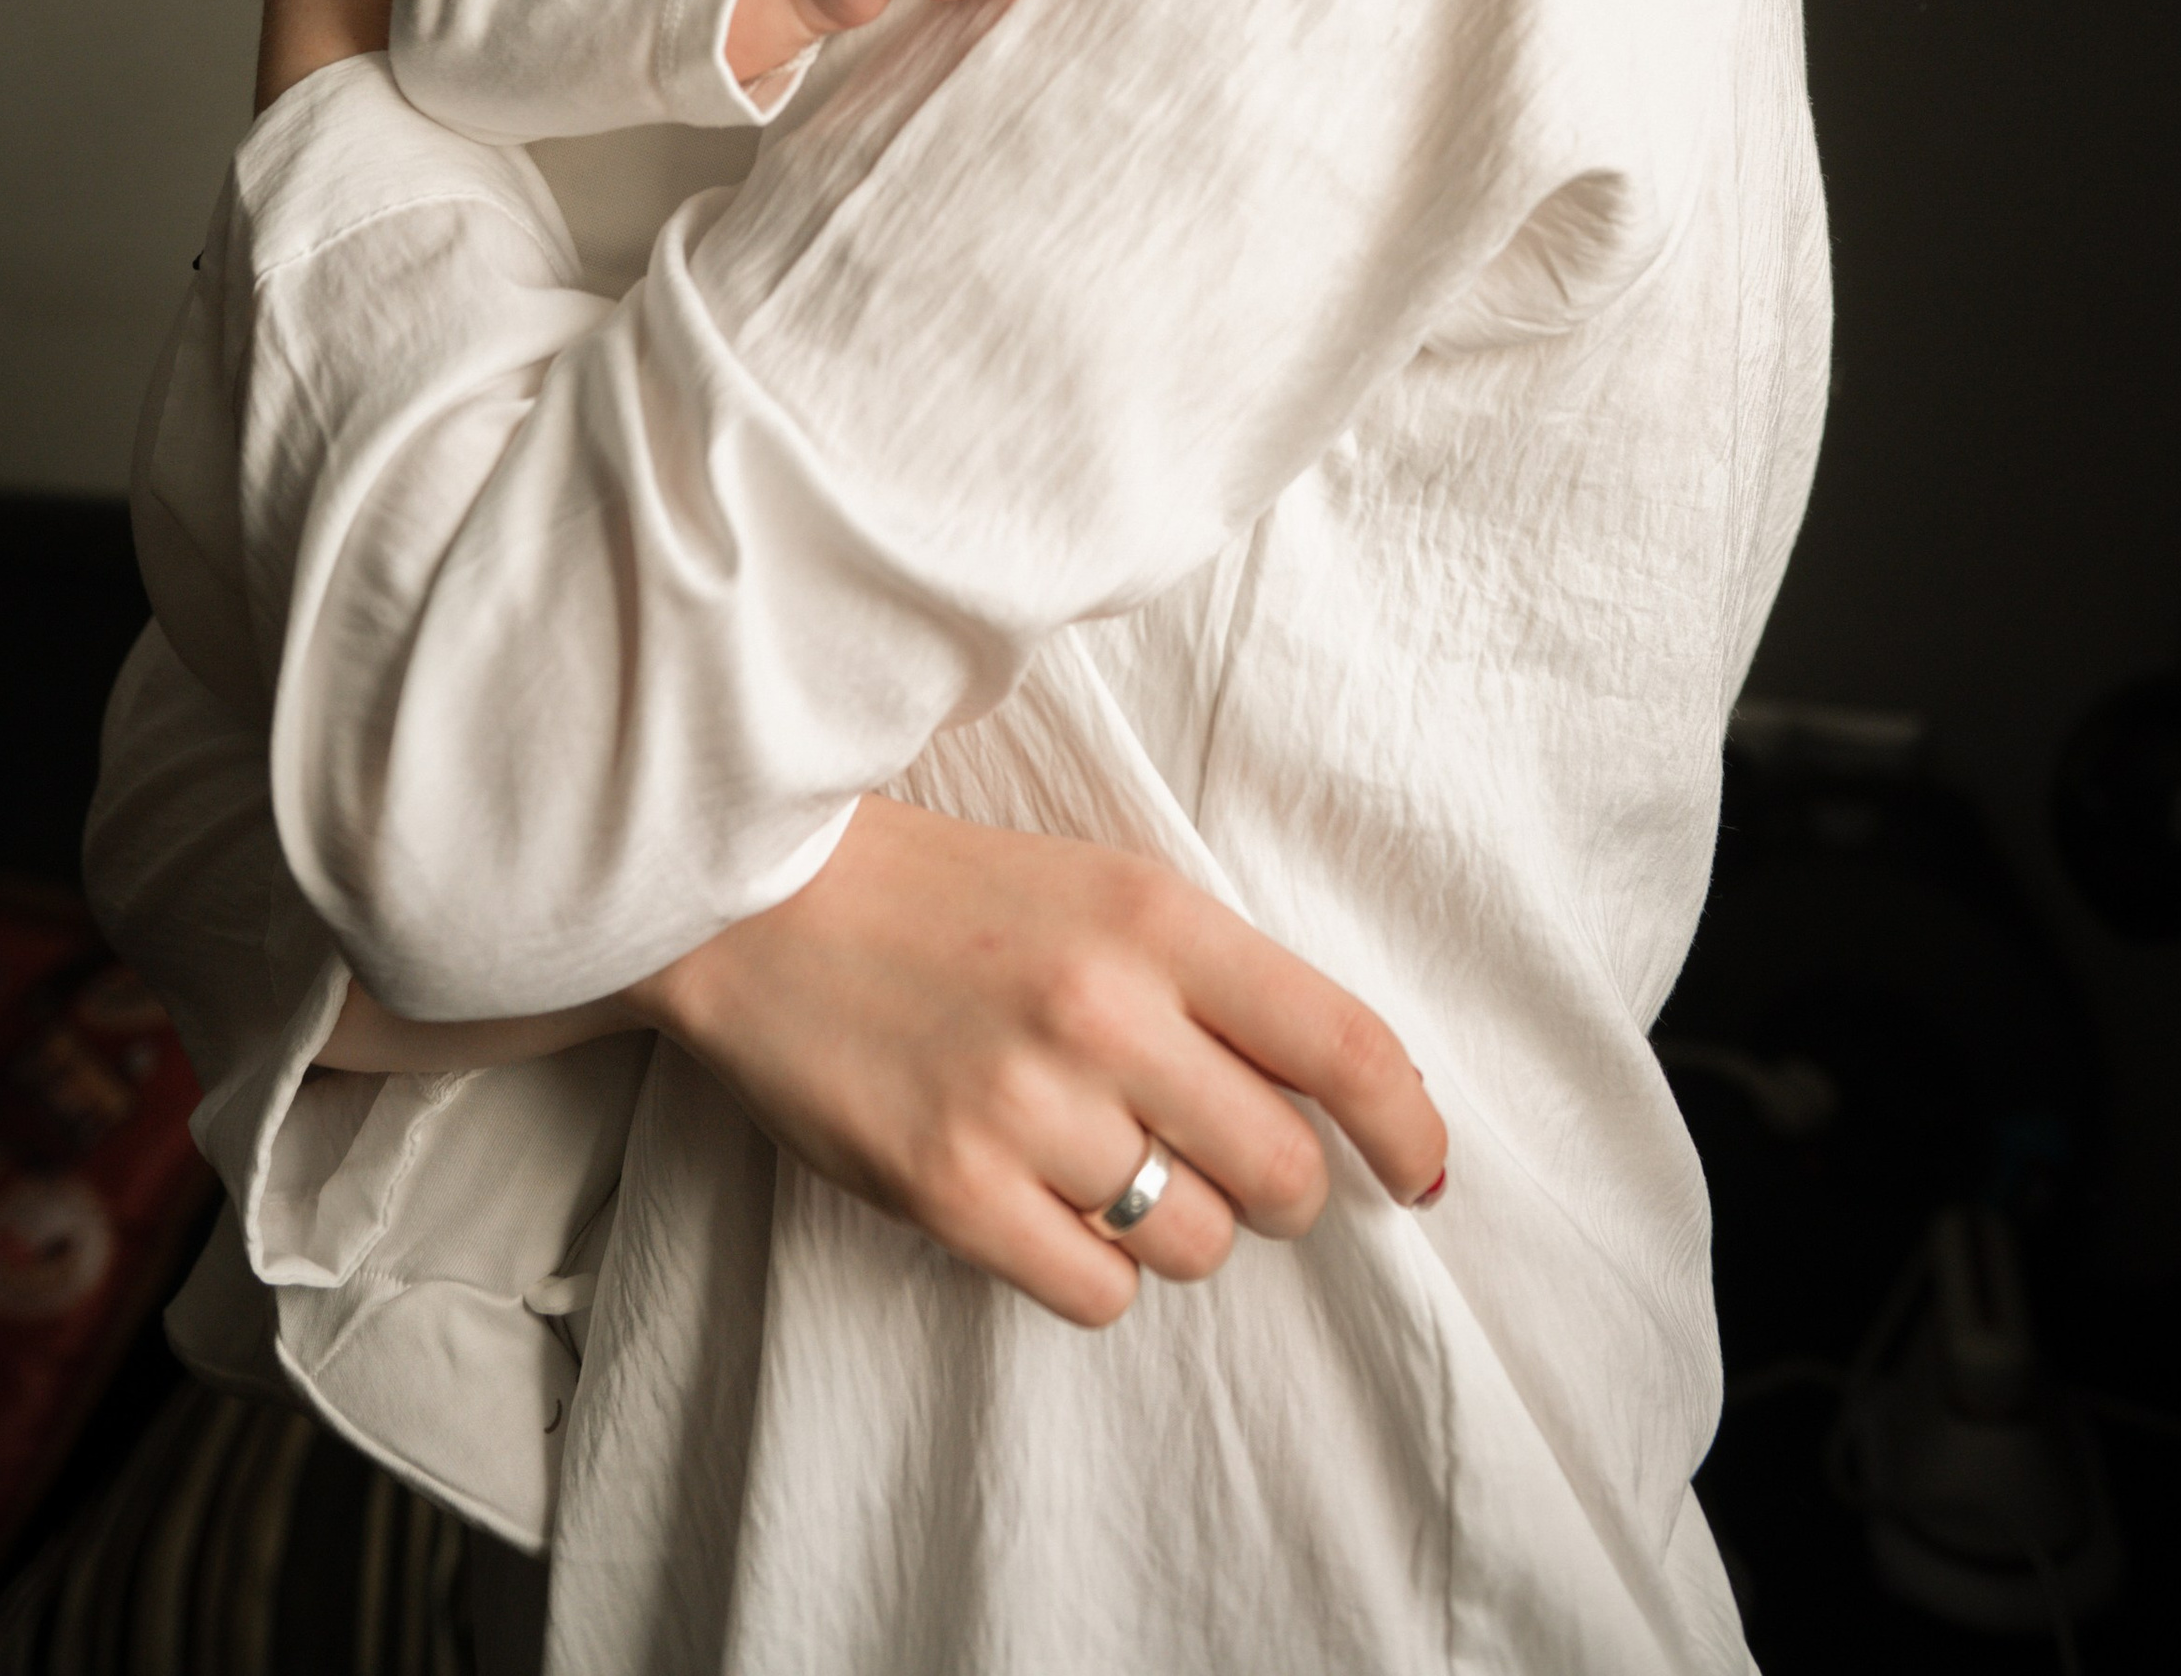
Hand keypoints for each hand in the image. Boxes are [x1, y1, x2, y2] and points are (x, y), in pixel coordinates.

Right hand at [631, 796, 1445, 1327]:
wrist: (762, 904)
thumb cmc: (954, 897)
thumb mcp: (1105, 890)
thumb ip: (1221, 983)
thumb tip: (1359, 1096)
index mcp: (1156, 918)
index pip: (1343, 1045)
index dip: (1407, 1126)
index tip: (1419, 1170)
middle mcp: (1105, 1012)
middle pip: (1284, 1172)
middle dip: (1278, 1188)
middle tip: (1226, 1161)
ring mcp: (1025, 1107)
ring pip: (1197, 1245)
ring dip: (1177, 1225)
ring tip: (1103, 1163)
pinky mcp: (951, 1190)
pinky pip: (1098, 1291)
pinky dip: (1094, 1269)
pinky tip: (1046, 1205)